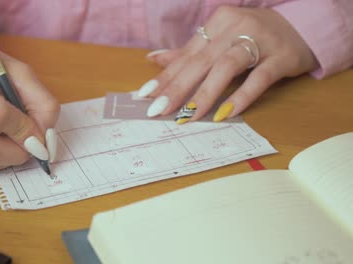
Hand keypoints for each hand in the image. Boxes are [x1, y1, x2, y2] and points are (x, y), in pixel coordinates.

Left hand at [140, 6, 317, 122]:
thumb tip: (154, 59)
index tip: (146, 95)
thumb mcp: (221, 38)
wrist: (302, 26)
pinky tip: (225, 114)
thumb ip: (189, 51)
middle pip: (201, 61)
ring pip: (226, 68)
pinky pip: (259, 78)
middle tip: (158, 110)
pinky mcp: (281, 57)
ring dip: (204, 94)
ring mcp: (261, 41)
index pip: (187, 54)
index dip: (166, 76)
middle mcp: (237, 27)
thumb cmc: (254, 35)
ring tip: (187, 116)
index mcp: (218, 22)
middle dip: (177, 87)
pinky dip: (241, 96)